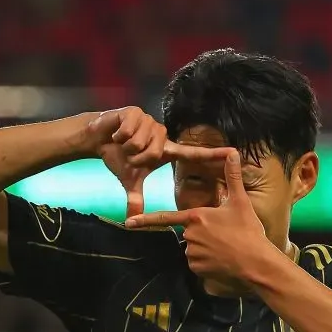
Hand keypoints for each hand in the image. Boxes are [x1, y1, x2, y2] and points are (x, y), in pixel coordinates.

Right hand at [86, 107, 228, 218]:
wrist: (97, 138)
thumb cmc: (118, 157)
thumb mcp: (129, 180)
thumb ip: (135, 198)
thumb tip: (132, 219)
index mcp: (166, 150)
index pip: (194, 153)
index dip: (213, 154)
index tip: (233, 152)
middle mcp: (163, 135)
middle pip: (155, 153)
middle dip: (137, 158)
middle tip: (129, 155)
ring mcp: (151, 122)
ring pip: (142, 142)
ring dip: (128, 146)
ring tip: (123, 142)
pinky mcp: (137, 112)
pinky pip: (130, 132)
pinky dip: (119, 136)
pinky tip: (117, 133)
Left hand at [124, 150, 270, 282]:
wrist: (255, 262)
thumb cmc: (247, 230)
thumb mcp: (240, 202)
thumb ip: (233, 177)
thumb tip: (233, 152)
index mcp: (196, 217)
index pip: (165, 217)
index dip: (145, 219)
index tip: (128, 222)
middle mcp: (189, 235)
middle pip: (188, 232)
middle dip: (202, 233)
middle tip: (224, 235)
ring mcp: (192, 253)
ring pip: (193, 248)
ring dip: (205, 248)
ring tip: (225, 248)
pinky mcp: (197, 268)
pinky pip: (197, 263)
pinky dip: (207, 262)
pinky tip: (221, 260)